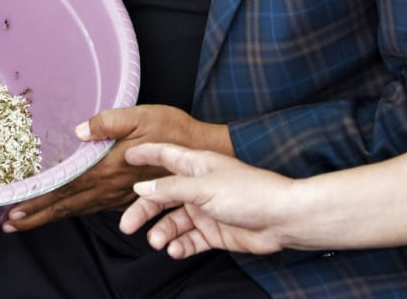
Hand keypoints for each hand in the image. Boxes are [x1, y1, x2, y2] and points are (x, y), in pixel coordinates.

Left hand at [0, 105, 229, 231]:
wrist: (204, 154)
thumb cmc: (173, 131)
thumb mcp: (141, 115)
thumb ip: (107, 122)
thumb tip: (77, 130)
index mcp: (107, 169)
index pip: (63, 188)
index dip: (37, 200)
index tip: (12, 209)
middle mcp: (109, 188)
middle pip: (65, 205)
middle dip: (35, 215)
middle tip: (7, 223)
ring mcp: (119, 195)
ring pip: (77, 210)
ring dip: (49, 217)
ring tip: (25, 223)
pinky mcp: (127, 196)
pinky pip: (92, 208)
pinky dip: (71, 213)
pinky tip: (63, 212)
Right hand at [119, 143, 295, 258]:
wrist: (281, 219)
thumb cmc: (248, 192)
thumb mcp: (203, 187)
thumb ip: (171, 189)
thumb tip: (142, 188)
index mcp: (198, 166)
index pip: (166, 156)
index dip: (146, 155)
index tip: (125, 156)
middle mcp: (200, 187)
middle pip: (163, 197)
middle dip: (144, 210)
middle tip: (127, 225)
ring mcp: (207, 210)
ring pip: (174, 222)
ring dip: (163, 232)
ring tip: (157, 243)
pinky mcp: (215, 231)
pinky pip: (190, 240)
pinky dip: (181, 246)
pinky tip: (176, 250)